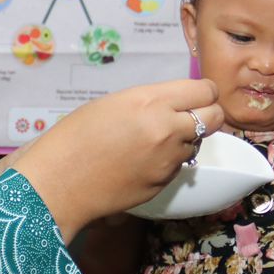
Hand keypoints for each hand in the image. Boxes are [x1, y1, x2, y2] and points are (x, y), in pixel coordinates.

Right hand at [14, 79, 221, 239]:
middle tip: (188, 118)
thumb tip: (174, 106)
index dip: (203, 92)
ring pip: (198, 144)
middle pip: (215, 117)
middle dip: (207, 115)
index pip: (205, 90)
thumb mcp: (113, 104)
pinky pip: (178, 167)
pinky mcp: (164, 184)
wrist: (59, 182)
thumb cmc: (74, 137)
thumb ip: (150, 102)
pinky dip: (168, 162)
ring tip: (154, 143)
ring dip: (185, 141)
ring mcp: (168, 160)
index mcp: (150, 101)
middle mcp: (167, 129)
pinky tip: (141, 162)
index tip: (195, 96)